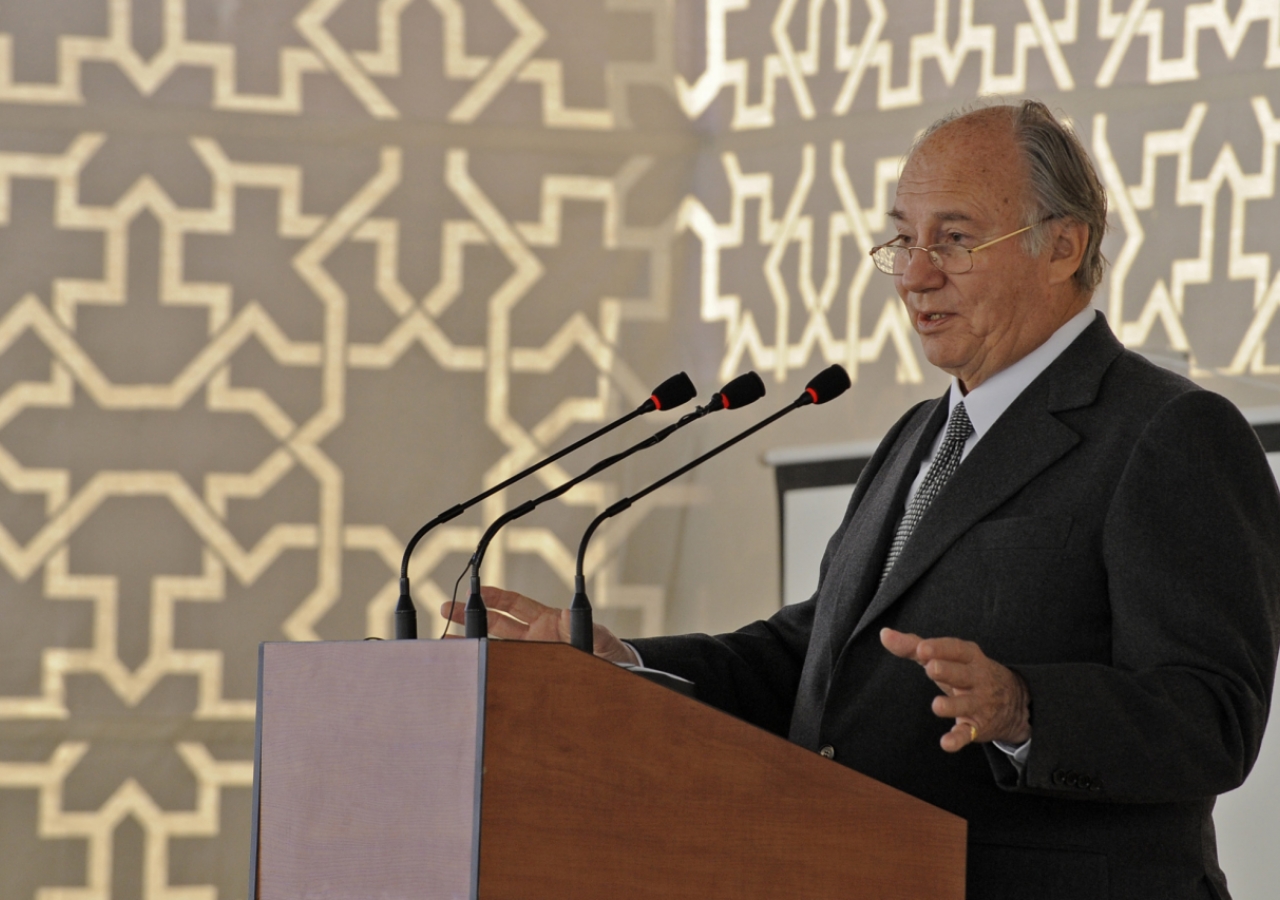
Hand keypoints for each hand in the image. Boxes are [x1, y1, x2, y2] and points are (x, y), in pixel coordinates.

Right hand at [439, 586, 637, 663]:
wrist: (619, 678)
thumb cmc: (611, 654)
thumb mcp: (601, 638)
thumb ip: (587, 628)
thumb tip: (564, 616)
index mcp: (547, 623)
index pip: (514, 606)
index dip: (495, 597)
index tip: (475, 590)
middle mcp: (534, 640)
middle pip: (496, 624)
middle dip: (471, 616)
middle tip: (445, 610)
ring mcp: (531, 659)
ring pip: (495, 650)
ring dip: (472, 646)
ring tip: (446, 645)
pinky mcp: (531, 678)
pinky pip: (506, 674)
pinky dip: (487, 672)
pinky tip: (470, 675)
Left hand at [880, 628, 1030, 752]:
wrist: (1013, 702)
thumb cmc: (967, 672)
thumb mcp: (946, 657)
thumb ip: (913, 646)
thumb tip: (885, 634)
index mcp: (969, 657)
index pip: (956, 649)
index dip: (939, 648)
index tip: (921, 648)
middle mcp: (977, 679)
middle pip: (962, 674)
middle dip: (948, 671)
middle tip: (931, 668)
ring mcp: (979, 703)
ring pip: (966, 704)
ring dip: (952, 706)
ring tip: (937, 706)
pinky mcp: (977, 727)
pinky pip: (967, 733)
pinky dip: (957, 739)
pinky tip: (945, 743)